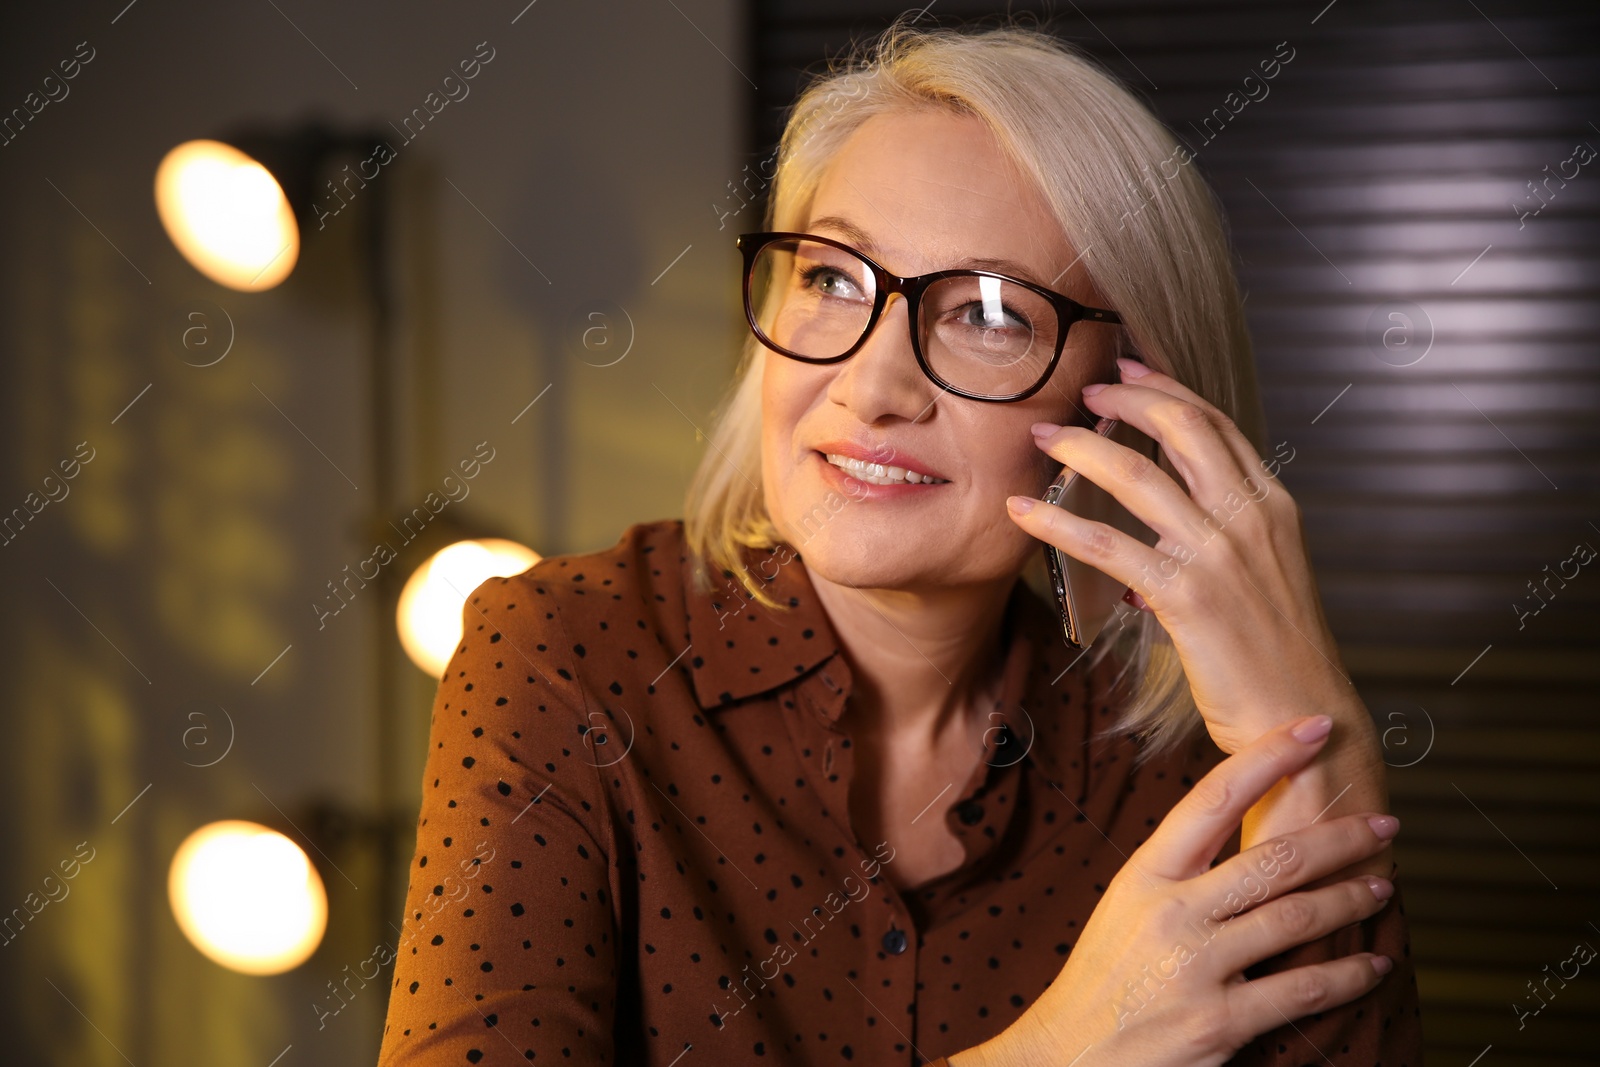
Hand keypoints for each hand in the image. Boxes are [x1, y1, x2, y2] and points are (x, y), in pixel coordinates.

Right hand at [951, 716, 1398, 1066]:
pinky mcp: (1219, 1021)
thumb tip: (1243, 842)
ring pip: (1297, 917)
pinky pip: (1300, 988)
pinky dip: (1345, 975)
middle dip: (1340, 836)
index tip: (1312, 729)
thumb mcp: (1127, 908)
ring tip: (1381, 885)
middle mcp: (1172, 912)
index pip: (1213, 798)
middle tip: (1383, 822)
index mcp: (1146, 875)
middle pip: (1274, 857)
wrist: (1067, 1055)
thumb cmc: (1103, 980)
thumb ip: (1180, 876)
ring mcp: (1197, 966)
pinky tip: (1369, 965)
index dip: (1269, 757)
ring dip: (1351, 899)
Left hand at [1008, 357, 1356, 754]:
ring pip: (1136, 476)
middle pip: (1181, 428)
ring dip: (1080, 449)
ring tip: (1042, 439)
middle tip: (1081, 390)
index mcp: (1272, 506)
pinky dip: (1056, 523)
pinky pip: (1106, 544)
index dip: (1167, 389)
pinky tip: (1023, 514)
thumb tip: (1164, 528)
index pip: (1216, 424)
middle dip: (1126, 398)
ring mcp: (1218, 554)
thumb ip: (1221, 538)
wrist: (1304, 719)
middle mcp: (1249, 517)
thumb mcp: (1263, 576)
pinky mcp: (1186, 596)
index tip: (1128, 367)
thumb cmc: (1278, 654)